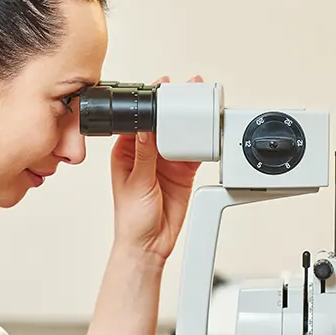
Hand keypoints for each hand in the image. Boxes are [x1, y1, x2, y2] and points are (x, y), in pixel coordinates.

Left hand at [110, 76, 203, 262]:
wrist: (149, 245)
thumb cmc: (130, 218)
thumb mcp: (136, 182)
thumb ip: (144, 153)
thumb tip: (146, 125)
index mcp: (126, 152)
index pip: (139, 121)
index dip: (149, 104)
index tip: (161, 89)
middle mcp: (146, 154)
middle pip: (162, 125)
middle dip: (173, 108)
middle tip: (187, 89)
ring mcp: (166, 163)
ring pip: (179, 136)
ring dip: (189, 124)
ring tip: (201, 106)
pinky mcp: (182, 173)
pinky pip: (194, 153)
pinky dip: (202, 144)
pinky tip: (209, 133)